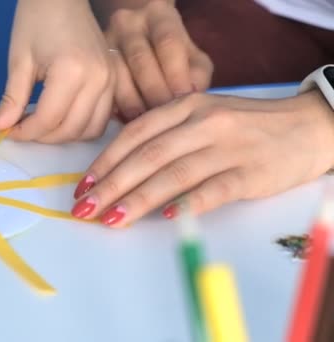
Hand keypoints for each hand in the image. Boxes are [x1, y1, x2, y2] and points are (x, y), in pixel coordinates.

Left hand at [0, 0, 114, 142]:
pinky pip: (102, 119)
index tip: (7, 131)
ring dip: (64, 136)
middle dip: (43, 137)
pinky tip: (63, 119)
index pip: (48, 119)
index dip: (25, 132)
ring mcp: (111, 81)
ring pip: (90, 130)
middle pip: (70, 129)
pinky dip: (82, 127)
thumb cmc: (36, 21)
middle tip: (22, 127)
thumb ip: (12, 99)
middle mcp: (98, 80)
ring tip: (42, 125)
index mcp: (72, 72)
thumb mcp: (19, 61)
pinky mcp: (115, 81)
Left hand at [71, 91, 333, 226]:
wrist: (306, 125)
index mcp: (185, 106)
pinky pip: (212, 190)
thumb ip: (167, 134)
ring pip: (172, 174)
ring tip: (111, 219)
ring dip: (137, 199)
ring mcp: (227, 147)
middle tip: (84, 209)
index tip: (83, 185)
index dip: (105, 160)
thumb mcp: (203, 115)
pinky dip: (186, 204)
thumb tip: (121, 168)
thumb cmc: (245, 126)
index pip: (135, 134)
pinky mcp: (250, 173)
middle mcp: (202, 123)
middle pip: (147, 156)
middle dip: (110, 185)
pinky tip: (164, 217)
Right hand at [104, 1, 212, 121]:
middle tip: (163, 117)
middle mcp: (128, 22)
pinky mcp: (93, 63)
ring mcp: (106, 40)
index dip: (175, 73)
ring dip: (132, 102)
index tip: (182, 99)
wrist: (142, 42)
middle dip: (153, 91)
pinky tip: (127, 120)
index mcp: (159, 15)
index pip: (167, 42)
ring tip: (145, 122)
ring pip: (117, 74)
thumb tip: (188, 95)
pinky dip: (115, 106)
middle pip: (140, 59)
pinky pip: (103, 87)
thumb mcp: (193, 58)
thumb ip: (197, 75)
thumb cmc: (174, 57)